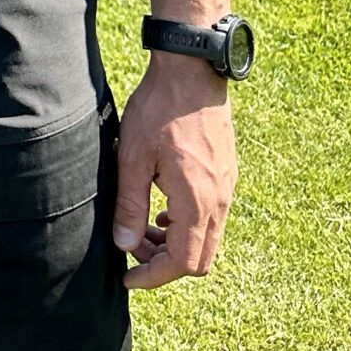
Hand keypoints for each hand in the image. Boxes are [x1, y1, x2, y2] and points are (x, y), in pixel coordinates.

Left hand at [112, 54, 236, 289]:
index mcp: (197, 202)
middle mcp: (219, 200)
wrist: (191, 72)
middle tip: (132, 250)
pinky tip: (161, 209)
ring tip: (142, 229)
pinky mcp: (226, 174)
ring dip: (175, 244)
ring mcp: (227, 187)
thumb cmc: (158, 110)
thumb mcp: (132, 158)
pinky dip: (187, 224)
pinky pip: (211, 216)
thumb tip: (124, 246)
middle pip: (199, 258)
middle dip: (164, 263)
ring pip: (207, 238)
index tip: (128, 278)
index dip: (153, 277)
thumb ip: (129, 206)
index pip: (183, 263)